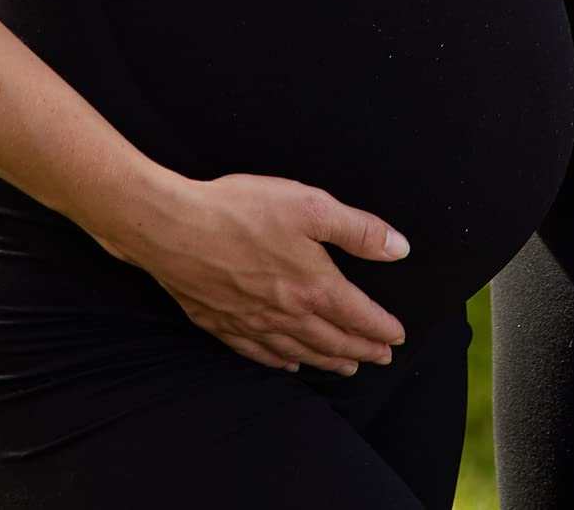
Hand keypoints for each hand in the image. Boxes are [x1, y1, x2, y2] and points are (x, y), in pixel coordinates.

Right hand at [101, 169, 410, 375]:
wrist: (174, 228)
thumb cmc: (241, 211)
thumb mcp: (311, 206)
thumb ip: (359, 230)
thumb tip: (400, 249)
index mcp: (313, 286)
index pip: (358, 315)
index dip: (381, 328)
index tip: (397, 337)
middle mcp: (286, 314)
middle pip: (332, 340)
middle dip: (361, 349)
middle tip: (380, 358)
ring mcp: (252, 323)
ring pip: (300, 352)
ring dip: (327, 361)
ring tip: (346, 367)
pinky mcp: (222, 324)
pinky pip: (260, 353)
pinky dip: (282, 362)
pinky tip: (289, 365)